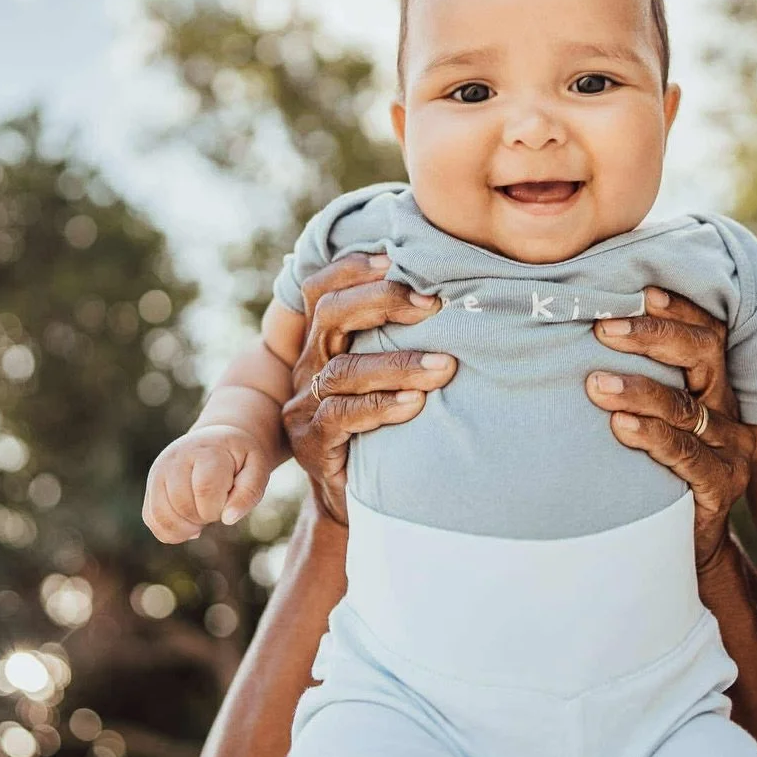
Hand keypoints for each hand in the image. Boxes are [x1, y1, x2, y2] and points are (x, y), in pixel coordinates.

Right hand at [143, 424, 277, 542]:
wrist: (218, 441)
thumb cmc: (240, 459)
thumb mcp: (257, 468)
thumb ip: (249, 492)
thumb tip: (228, 519)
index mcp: (206, 450)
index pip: (205, 489)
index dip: (218, 508)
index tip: (228, 502)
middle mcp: (176, 458)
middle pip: (182, 505)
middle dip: (204, 517)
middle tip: (217, 505)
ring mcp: (159, 471)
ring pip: (162, 516)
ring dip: (186, 528)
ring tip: (202, 515)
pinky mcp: (151, 486)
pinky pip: (151, 519)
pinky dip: (171, 531)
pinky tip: (189, 523)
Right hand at [280, 252, 456, 524]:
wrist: (353, 496)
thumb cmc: (381, 424)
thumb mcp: (386, 375)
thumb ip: (398, 338)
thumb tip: (453, 293)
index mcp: (321, 342)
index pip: (320, 289)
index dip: (353, 268)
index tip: (398, 260)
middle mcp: (306, 366)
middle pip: (329, 315)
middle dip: (381, 303)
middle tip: (433, 306)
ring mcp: (304, 405)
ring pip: (343, 370)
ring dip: (398, 364)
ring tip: (445, 367)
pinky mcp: (311, 443)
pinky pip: (342, 416)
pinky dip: (382, 406)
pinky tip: (416, 404)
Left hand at [584, 286, 752, 569]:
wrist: (682, 545)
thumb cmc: (652, 470)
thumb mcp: (647, 419)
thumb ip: (628, 381)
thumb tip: (575, 333)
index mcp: (712, 386)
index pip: (706, 332)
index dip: (678, 309)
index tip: (639, 290)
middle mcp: (726, 410)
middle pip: (702, 355)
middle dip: (653, 336)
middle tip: (602, 328)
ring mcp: (728, 449)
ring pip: (685, 407)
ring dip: (639, 389)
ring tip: (596, 383)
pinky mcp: (719, 486)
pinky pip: (684, 454)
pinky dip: (651, 437)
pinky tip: (620, 426)